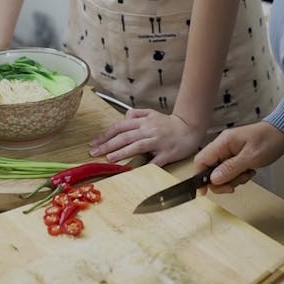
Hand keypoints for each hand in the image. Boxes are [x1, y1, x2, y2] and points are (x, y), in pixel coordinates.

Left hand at [89, 108, 203, 166]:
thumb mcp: (152, 113)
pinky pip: (154, 160)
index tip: (94, 143)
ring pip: (136, 146)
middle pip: (125, 136)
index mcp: (143, 122)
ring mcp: (157, 141)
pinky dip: (144, 165)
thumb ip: (137, 114)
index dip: (106, 135)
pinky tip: (134, 170)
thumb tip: (124, 116)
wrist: (189, 128)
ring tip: (109, 158)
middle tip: (94, 152)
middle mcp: (148, 130)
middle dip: (107, 144)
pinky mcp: (167, 153)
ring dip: (122, 152)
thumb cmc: (169, 123)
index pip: (120, 127)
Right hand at [194, 122, 283, 193]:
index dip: (200, 177)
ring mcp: (229, 151)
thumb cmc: (268, 141)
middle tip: (234, 186)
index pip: (201, 160)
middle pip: (210, 169)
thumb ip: (230, 168)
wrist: (282, 133)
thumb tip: (213, 179)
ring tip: (247, 174)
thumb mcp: (250, 157)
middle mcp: (223, 146)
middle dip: (221, 181)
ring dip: (233, 179)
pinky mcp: (236, 155)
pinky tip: (249, 171)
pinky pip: (230, 170)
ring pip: (221, 172)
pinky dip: (239, 175)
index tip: (205, 192)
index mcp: (223, 142)